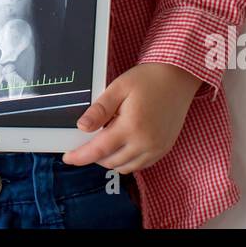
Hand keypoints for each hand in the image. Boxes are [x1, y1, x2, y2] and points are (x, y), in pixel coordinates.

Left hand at [60, 62, 202, 174]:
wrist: (177, 79)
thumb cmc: (147, 80)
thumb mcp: (118, 88)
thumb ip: (99, 109)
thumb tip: (82, 127)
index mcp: (132, 127)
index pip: (99, 150)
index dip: (81, 156)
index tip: (67, 158)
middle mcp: (146, 143)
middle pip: (111, 161)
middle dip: (94, 156)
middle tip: (87, 141)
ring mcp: (157, 149)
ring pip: (125, 167)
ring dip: (111, 159)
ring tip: (106, 140)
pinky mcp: (164, 149)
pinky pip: (140, 165)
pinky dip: (127, 160)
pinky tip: (123, 144)